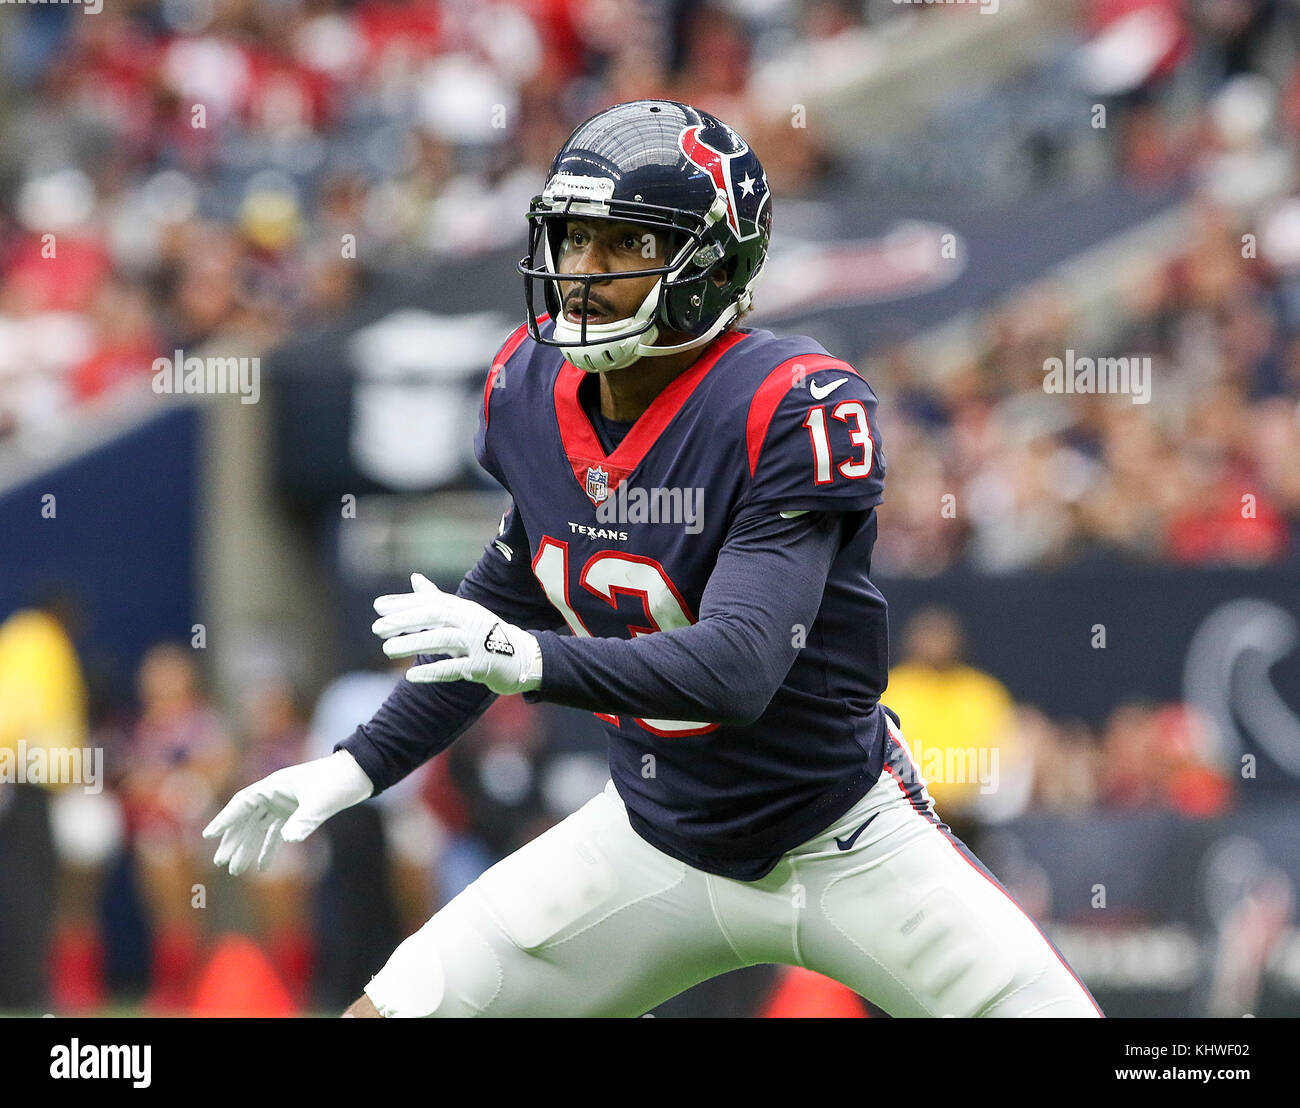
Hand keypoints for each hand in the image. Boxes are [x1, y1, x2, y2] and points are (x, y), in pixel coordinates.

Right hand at [202, 750, 373, 875]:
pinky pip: (277, 832)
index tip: (209, 835)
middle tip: (221, 862)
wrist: (360, 774)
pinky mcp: (297, 812)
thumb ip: (304, 820)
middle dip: (234, 841)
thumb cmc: (338, 781)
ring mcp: (285, 803)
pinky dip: (269, 848)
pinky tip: (262, 866)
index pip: (242, 803)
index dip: (225, 819)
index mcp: (275, 785)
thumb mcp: (321, 802)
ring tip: (236, 869)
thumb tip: (288, 839)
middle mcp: (276, 794)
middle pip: (247, 819)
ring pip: (259, 828)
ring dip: (248, 847)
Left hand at [372, 572, 541, 694]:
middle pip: (435, 616)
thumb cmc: (486, 634)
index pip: (430, 601)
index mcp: (463, 608)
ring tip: (387, 649)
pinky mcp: (482, 665)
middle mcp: (470, 621)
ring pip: (442, 639)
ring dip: (413, 643)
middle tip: (377, 627)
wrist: (523, 657)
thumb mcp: (463, 613)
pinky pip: (455, 667)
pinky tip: (411, 675)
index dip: (404, 603)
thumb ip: (437, 598)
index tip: (378, 606)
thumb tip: (415, 578)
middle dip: (405, 620)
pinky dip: (433, 671)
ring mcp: (477, 643)